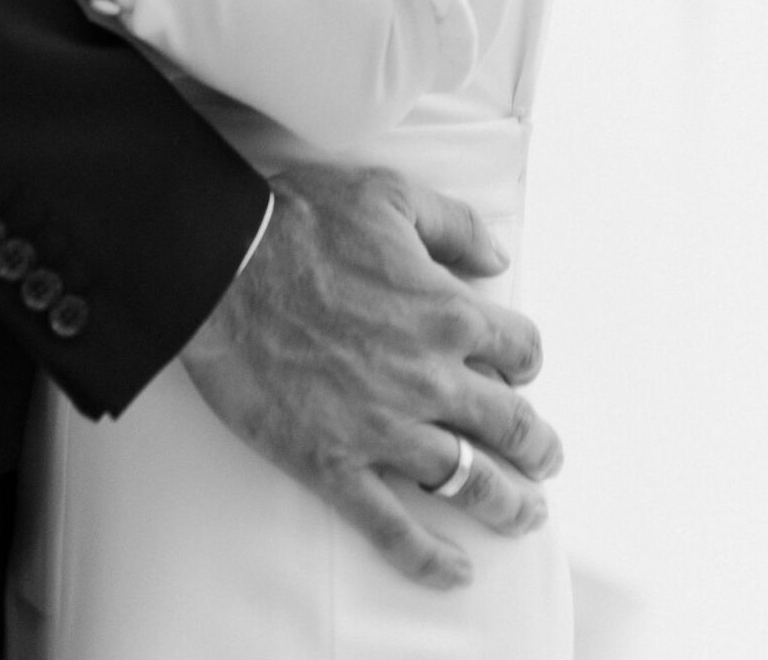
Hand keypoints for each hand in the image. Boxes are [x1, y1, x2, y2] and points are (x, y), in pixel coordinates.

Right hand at [181, 160, 561, 590]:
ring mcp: (384, 428)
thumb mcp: (390, 195)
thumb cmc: (301, 223)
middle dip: (537, 446)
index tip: (518, 369)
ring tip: (525, 514)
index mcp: (447, 313)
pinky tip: (456, 571)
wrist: (223, 266)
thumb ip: (454, 225)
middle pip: (510, 425)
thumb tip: (497, 259)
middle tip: (545, 459)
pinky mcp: (336, 464)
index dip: (525, 360)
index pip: (521, 349)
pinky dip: (429, 558)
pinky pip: (393, 527)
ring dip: (507, 503)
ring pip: (468, 480)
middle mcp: (429, 378)